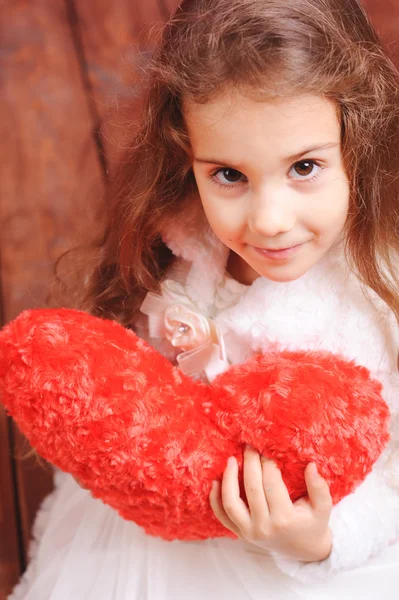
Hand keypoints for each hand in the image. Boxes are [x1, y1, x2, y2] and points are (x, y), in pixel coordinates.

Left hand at [209, 446, 332, 561]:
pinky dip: (215, 500)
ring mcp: (249, 532)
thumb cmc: (313, 524)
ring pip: (231, 503)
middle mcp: (264, 527)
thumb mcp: (323, 508)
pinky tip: (214, 481)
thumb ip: (319, 487)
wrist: (304, 551)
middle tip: (249, 445)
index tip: (266, 448)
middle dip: (249, 463)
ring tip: (231, 459)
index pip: (271, 484)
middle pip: (251, 489)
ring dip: (228, 479)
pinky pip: (222, 516)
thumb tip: (311, 466)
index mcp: (284, 519)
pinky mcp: (240, 534)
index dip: (268, 463)